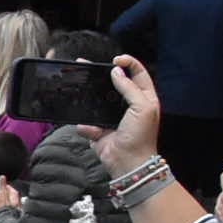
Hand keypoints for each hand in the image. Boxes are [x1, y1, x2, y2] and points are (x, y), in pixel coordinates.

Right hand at [87, 57, 161, 174]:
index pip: (137, 73)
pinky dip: (85, 125)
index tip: (115, 60)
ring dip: (89, 96)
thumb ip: (129, 88)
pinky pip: (88, 122)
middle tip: (89, 66)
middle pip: (114, 83)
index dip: (128, 63)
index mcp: (143, 98)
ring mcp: (112, 117)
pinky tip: (87, 127)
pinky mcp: (99, 129)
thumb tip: (116, 72)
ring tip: (78, 86)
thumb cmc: (141, 135)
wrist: (128, 162)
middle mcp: (128, 105)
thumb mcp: (142, 107)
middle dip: (102, 74)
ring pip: (98, 100)